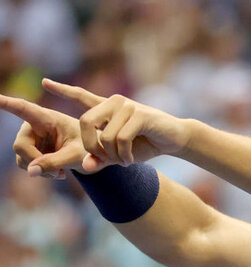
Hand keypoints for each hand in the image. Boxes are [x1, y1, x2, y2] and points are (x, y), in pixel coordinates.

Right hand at [0, 93, 90, 177]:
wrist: (91, 154)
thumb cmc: (87, 148)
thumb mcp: (75, 155)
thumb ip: (54, 162)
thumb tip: (30, 172)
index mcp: (47, 118)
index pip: (22, 108)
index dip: (6, 103)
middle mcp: (34, 125)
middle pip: (20, 145)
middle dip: (36, 162)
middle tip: (57, 173)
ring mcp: (30, 138)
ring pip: (22, 158)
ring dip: (39, 169)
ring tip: (60, 173)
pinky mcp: (31, 149)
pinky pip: (26, 164)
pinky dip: (40, 171)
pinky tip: (56, 172)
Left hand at [41, 79, 190, 168]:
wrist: (175, 139)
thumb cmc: (146, 144)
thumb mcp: (119, 154)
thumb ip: (102, 159)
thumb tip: (86, 167)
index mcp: (107, 108)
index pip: (81, 96)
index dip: (63, 90)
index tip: (44, 82)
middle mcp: (115, 102)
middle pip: (85, 123)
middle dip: (91, 147)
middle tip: (103, 160)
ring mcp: (128, 106)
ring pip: (105, 136)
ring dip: (113, 156)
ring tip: (123, 162)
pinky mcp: (141, 115)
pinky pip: (122, 138)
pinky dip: (124, 155)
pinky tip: (131, 160)